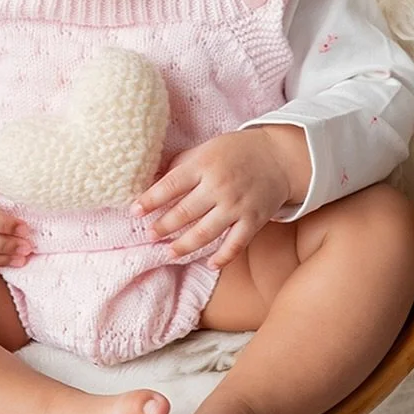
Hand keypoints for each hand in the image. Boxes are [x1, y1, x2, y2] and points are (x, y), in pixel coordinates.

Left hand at [128, 129, 303, 268]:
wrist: (279, 156)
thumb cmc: (235, 152)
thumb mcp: (206, 149)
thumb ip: (181, 165)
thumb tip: (151, 180)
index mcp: (204, 164)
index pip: (170, 185)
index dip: (150, 200)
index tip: (134, 212)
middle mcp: (219, 185)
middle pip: (184, 212)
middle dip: (163, 227)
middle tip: (149, 236)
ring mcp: (237, 205)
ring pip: (205, 232)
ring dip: (184, 246)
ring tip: (168, 252)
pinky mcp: (254, 219)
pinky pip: (236, 244)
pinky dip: (223, 257)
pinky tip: (210, 264)